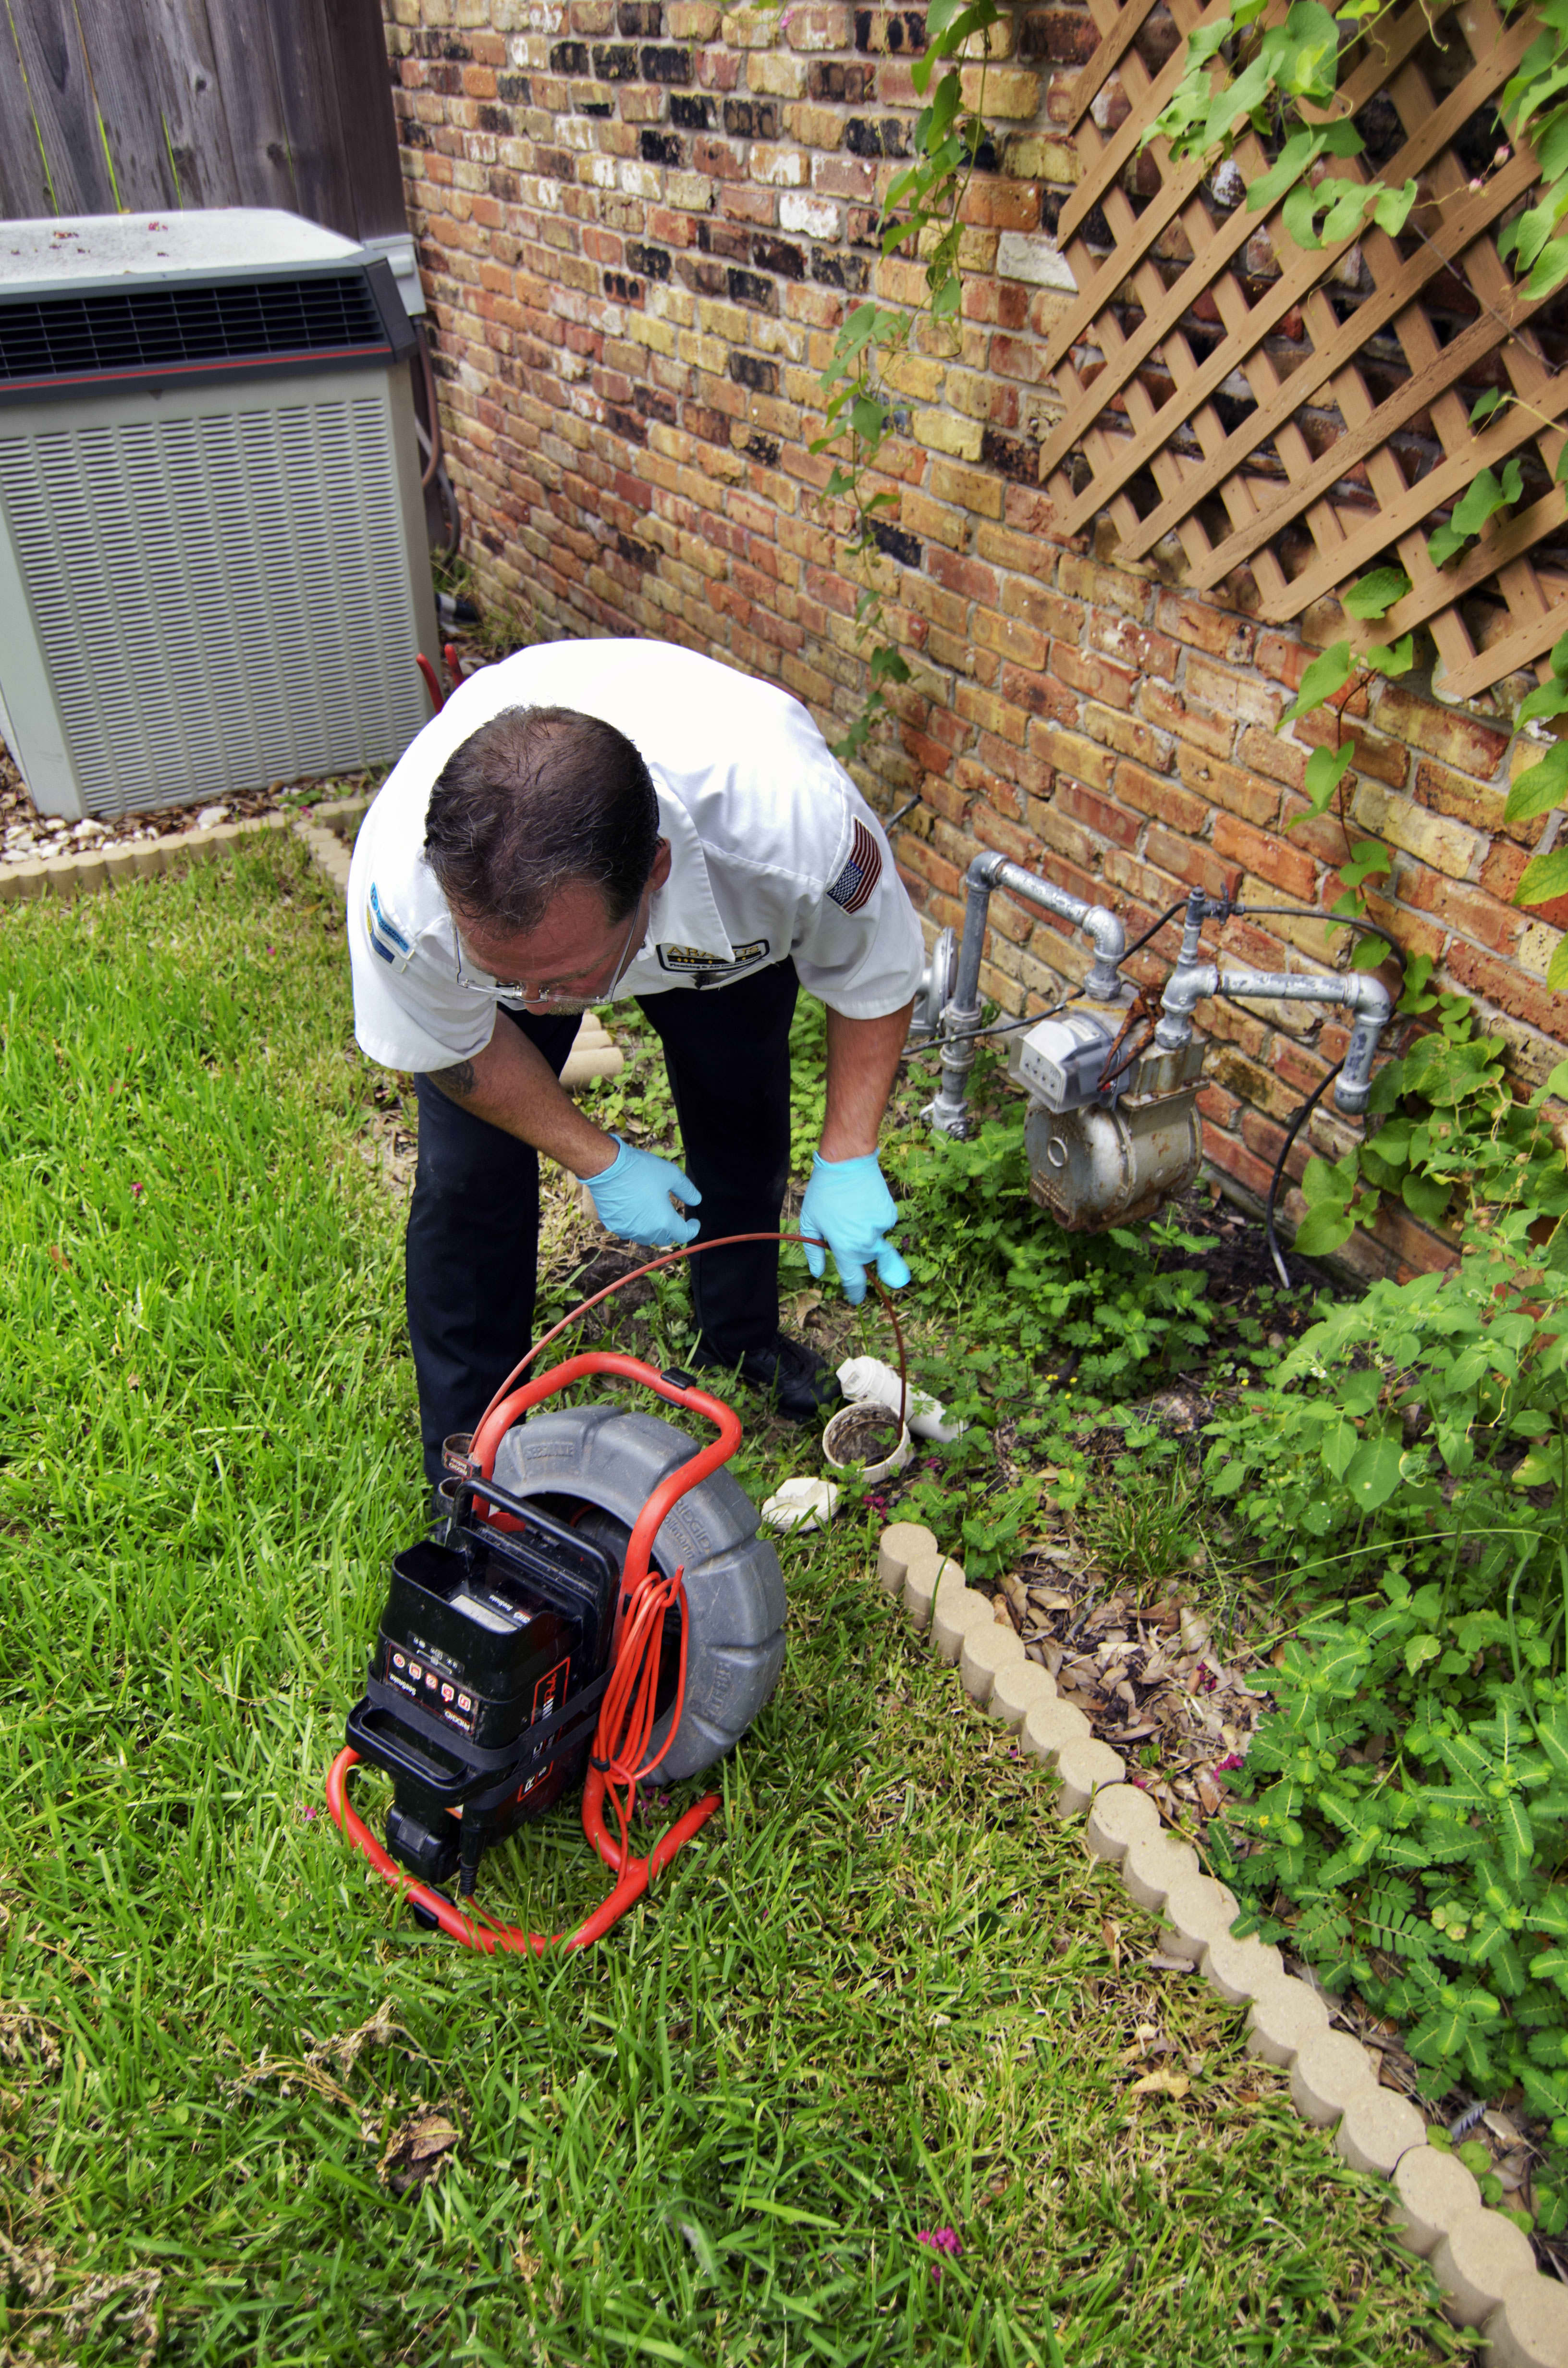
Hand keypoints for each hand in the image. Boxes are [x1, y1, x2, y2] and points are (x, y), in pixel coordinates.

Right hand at [583, 1136, 700, 1246]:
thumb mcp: (672, 1175)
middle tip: (674, 1217)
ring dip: (653, 1230)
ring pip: (646, 1238)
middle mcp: (646, 1231)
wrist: (607, 1168)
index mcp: (664, 1221)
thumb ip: (687, 1191)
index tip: (694, 1222)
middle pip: (665, 1239)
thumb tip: (696, 1200)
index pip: (684, 1235)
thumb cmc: (641, 1170)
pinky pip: (629, 1232)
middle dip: (672, 1231)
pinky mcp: (613, 1226)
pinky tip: (635, 1212)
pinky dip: (635, 1226)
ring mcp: (628, 1230)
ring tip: (654, 1215)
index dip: (692, 1229)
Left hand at [799, 1151, 908, 1305]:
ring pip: (875, 1241)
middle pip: (867, 1261)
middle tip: (852, 1235)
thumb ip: (813, 1251)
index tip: (856, 1299)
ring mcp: (881, 1229)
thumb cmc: (824, 1192)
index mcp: (845, 1247)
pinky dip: (873, 1219)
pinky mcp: (890, 1215)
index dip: (855, 1292)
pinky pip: (882, 1225)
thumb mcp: (810, 1222)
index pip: (853, 1279)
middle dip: (860, 1255)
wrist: (848, 1162)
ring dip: (866, 1234)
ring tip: (852, 1209)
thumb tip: (818, 1272)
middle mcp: (866, 1242)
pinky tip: (863, 1203)